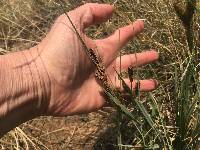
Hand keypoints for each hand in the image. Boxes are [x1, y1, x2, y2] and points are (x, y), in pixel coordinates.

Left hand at [36, 3, 158, 115]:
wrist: (44, 81)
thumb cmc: (58, 51)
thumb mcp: (71, 22)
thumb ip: (91, 12)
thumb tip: (112, 9)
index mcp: (100, 48)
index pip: (120, 37)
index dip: (132, 30)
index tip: (142, 24)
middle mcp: (104, 65)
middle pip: (129, 61)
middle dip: (142, 58)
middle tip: (155, 54)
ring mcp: (104, 83)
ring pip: (128, 82)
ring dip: (141, 82)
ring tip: (156, 83)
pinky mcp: (102, 99)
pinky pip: (121, 98)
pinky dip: (131, 97)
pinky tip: (141, 97)